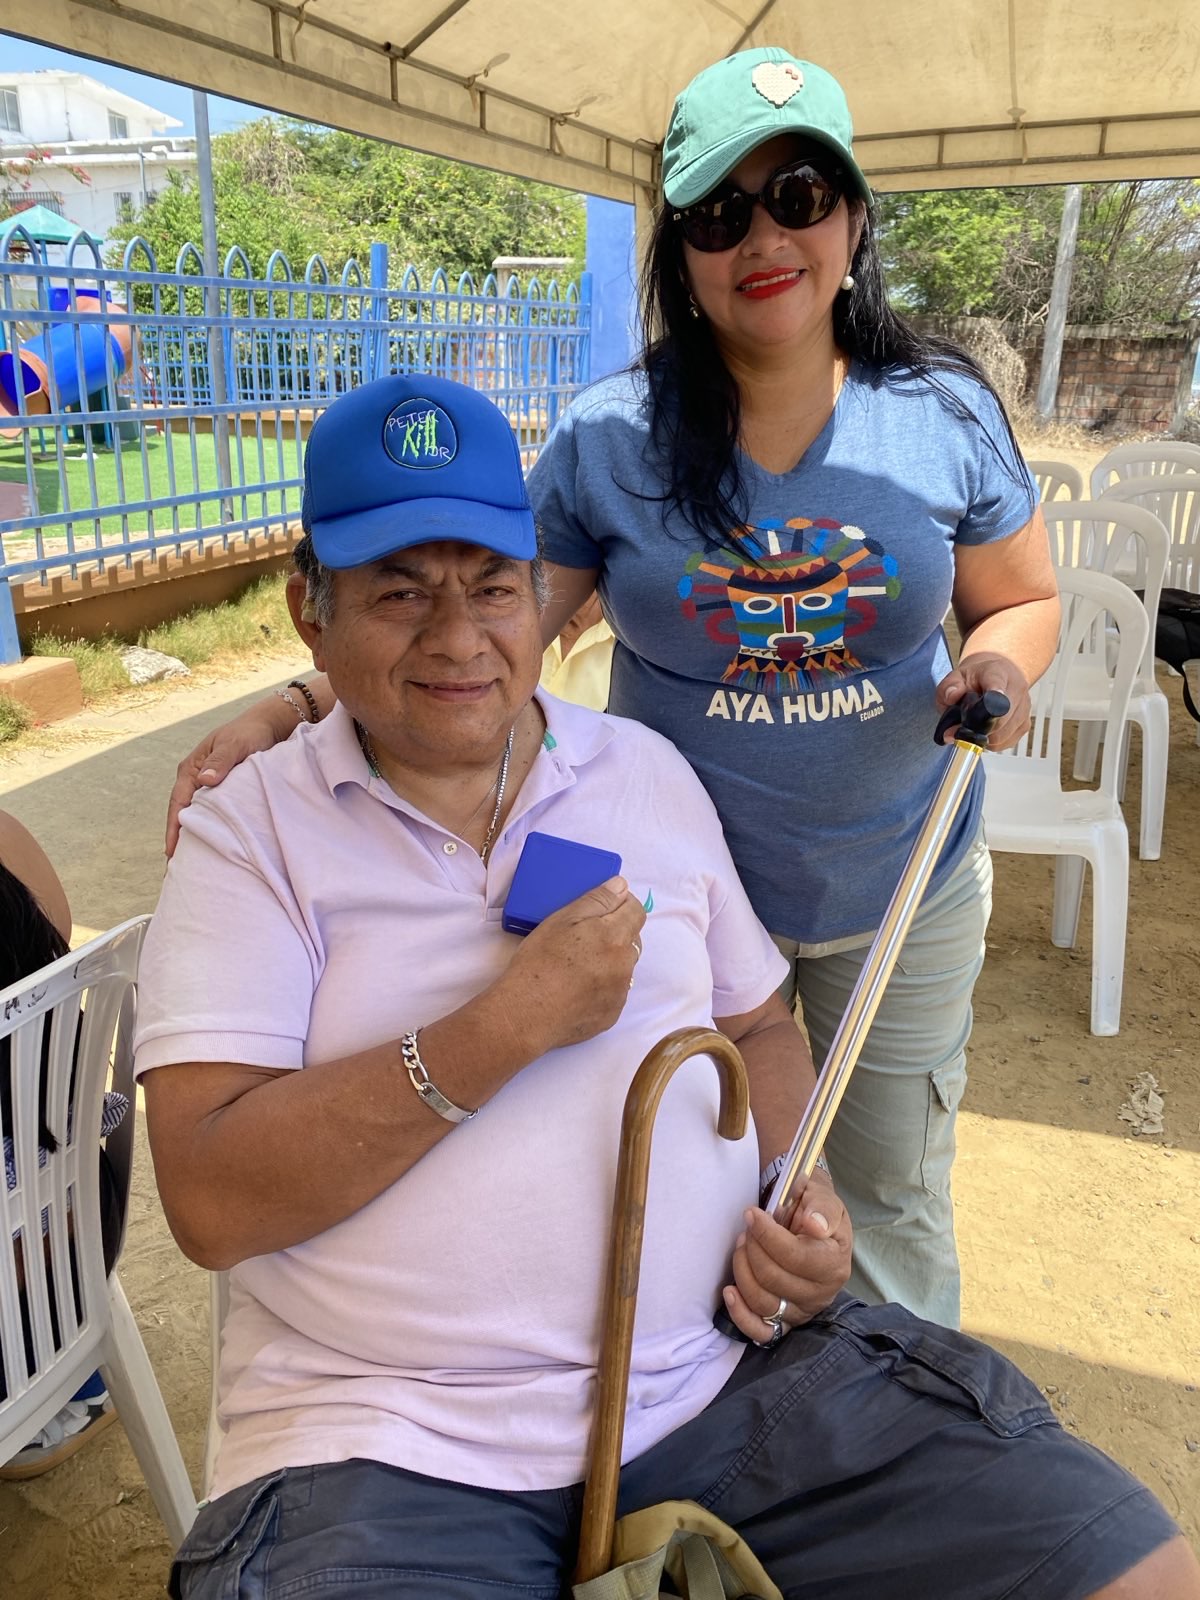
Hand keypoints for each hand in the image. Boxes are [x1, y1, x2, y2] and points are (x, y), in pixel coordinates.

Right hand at [165, 699, 297, 855]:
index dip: (174, 829)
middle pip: (183, 813)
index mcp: (191, 768)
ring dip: (194, 835)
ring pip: (197, 815)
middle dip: (179, 838)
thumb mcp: (236, 745)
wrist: (268, 725)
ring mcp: (207, 785)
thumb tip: (204, 780)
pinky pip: (211, 813)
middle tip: (176, 868)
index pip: (178, 804)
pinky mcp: (221, 791)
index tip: (171, 852)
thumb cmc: (250, 733)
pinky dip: (209, 828)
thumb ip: (222, 762)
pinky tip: (212, 845)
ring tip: (192, 863)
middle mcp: (195, 778)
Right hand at [497, 877, 646, 1053]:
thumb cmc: (540, 960)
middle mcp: (625, 964)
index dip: (622, 904)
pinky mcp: (612, 1014)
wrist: (527, 1013)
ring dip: (610, 961)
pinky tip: (577, 989)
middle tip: (583, 937)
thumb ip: (597, 900)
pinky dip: (602, 987)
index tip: (604, 906)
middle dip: (615, 933)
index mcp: (615, 936)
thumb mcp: (563, 920)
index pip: (636, 911)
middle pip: (632, 940)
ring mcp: (620, 992)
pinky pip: (614, 993)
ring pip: (623, 967)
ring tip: (578, 966)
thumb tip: (622, 886)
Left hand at [720, 1171, 851, 1341]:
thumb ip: (822, 1208)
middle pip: (773, 1278)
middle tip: (747, 1230)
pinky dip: (741, 1314)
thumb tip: (814, 1225)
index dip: (767, 1235)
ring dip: (742, 1270)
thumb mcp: (823, 1198)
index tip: (751, 1214)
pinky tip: (729, 1292)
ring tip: (741, 1247)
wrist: (811, 1223)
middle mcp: (821, 1293)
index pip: (796, 1256)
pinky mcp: (785, 1323)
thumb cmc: (813, 1209)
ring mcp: (802, 1311)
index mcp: (834, 1262)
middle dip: (752, 1249)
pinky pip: (761, 1332)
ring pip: (762, 1302)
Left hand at [936, 652, 1030, 750]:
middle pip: (1000, 720)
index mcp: (998, 673)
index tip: (987, 712)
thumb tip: (951, 698)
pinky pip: (1007, 742)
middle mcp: (1017, 689)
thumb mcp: (956, 676)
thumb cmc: (977, 677)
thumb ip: (948, 687)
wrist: (998, 673)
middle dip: (978, 729)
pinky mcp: (1025, 724)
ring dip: (985, 736)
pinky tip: (987, 729)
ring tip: (976, 724)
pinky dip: (993, 742)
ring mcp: (1024, 707)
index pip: (998, 690)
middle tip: (963, 725)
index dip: (992, 705)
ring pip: (1003, 735)